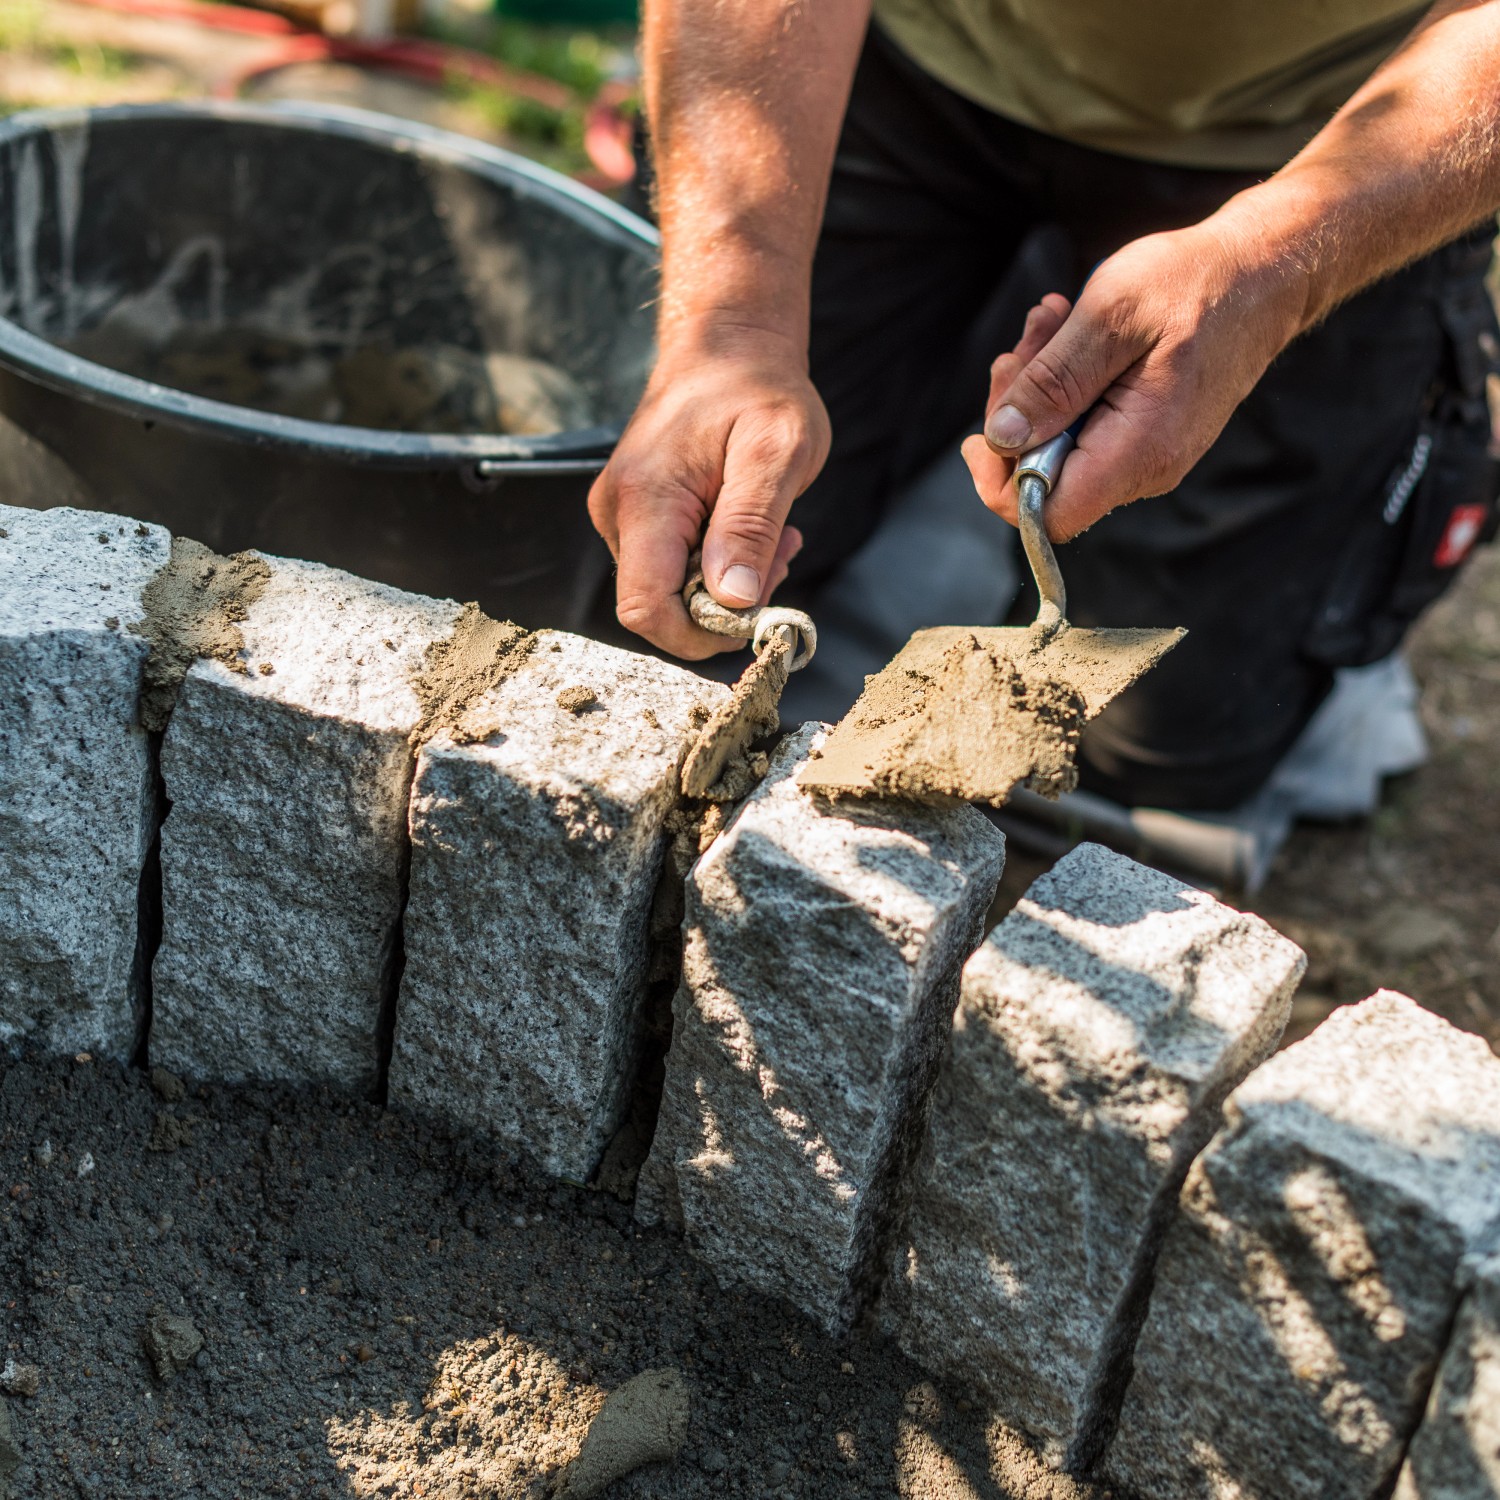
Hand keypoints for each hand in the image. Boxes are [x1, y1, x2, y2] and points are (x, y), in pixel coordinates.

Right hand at [588, 326, 830, 657]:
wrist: (728, 345)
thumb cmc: (757, 389)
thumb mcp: (777, 450)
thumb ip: (750, 525)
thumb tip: (731, 599)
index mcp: (644, 499)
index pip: (645, 607)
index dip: (699, 631)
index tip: (754, 609)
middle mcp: (617, 513)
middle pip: (659, 608)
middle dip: (725, 604)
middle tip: (779, 553)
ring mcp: (622, 516)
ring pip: (670, 593)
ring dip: (728, 583)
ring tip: (771, 530)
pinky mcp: (635, 518)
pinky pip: (672, 570)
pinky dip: (718, 565)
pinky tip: (748, 527)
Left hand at [962, 221, 1308, 539]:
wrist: (1264, 274)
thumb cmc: (1197, 284)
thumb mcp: (1111, 316)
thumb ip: (1053, 382)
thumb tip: (1001, 437)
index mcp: (1137, 451)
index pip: (1046, 516)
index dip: (1002, 484)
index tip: (984, 432)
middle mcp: (1144, 469)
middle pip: (1042, 480)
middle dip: (1014, 415)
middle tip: (1023, 346)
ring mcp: (1145, 455)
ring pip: (1057, 447)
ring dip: (1036, 388)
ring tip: (1047, 324)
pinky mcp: (1142, 435)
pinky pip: (1081, 428)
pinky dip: (1062, 384)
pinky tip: (1066, 335)